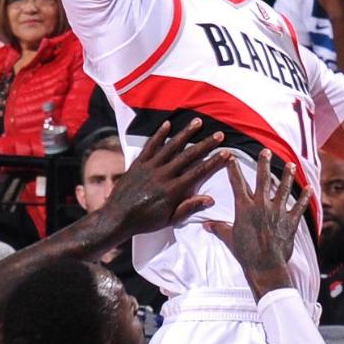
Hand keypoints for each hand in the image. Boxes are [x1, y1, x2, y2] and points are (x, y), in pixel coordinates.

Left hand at [95, 120, 226, 237]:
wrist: (117, 217)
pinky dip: (159, 134)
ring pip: (171, 146)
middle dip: (205, 144)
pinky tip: (167, 124)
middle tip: (218, 135)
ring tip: (197, 122)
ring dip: (185, 133)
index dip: (214, 162)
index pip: (198, 172)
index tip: (226, 153)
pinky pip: (150, 146)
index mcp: (173, 190)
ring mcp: (150, 167)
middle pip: (188, 156)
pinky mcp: (138, 163)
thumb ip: (188, 208)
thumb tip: (210, 199)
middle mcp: (163, 175)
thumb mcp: (169, 220)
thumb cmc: (145, 221)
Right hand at [208, 150, 305, 297]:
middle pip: (263, 180)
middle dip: (264, 164)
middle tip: (266, 152)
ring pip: (283, 189)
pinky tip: (309, 189)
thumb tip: (206, 225)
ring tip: (290, 165)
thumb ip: (219, 228)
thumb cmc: (245, 253)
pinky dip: (305, 198)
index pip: (237, 183)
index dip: (233, 168)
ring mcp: (277, 212)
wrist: (265, 265)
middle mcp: (261, 205)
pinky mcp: (290, 221)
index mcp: (244, 208)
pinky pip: (299, 206)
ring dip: (287, 175)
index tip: (231, 156)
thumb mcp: (229, 238)